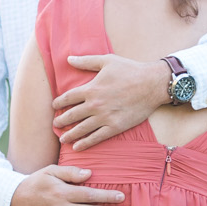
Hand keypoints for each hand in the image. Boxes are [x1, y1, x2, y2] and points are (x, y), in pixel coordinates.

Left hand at [52, 54, 168, 151]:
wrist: (152, 84)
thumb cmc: (130, 70)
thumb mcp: (107, 61)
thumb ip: (86, 61)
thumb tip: (69, 59)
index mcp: (91, 88)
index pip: (68, 97)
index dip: (58, 103)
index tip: (54, 107)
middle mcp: (95, 104)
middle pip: (72, 115)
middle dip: (61, 121)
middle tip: (55, 124)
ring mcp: (104, 117)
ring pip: (81, 129)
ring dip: (70, 135)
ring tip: (62, 139)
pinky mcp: (115, 127)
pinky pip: (96, 137)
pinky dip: (85, 143)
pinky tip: (77, 147)